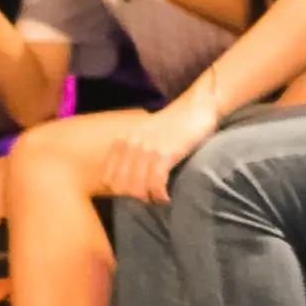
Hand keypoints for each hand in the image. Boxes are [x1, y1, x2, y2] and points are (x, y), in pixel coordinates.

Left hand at [101, 79, 225, 204]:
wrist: (197, 106)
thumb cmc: (174, 124)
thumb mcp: (144, 134)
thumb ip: (132, 151)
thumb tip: (128, 180)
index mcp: (122, 141)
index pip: (108, 178)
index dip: (121, 191)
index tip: (137, 192)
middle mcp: (130, 145)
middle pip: (121, 186)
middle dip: (134, 197)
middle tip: (149, 198)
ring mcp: (147, 149)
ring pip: (137, 188)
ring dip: (148, 199)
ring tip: (158, 199)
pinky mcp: (165, 153)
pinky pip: (155, 184)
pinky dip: (160, 195)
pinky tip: (166, 197)